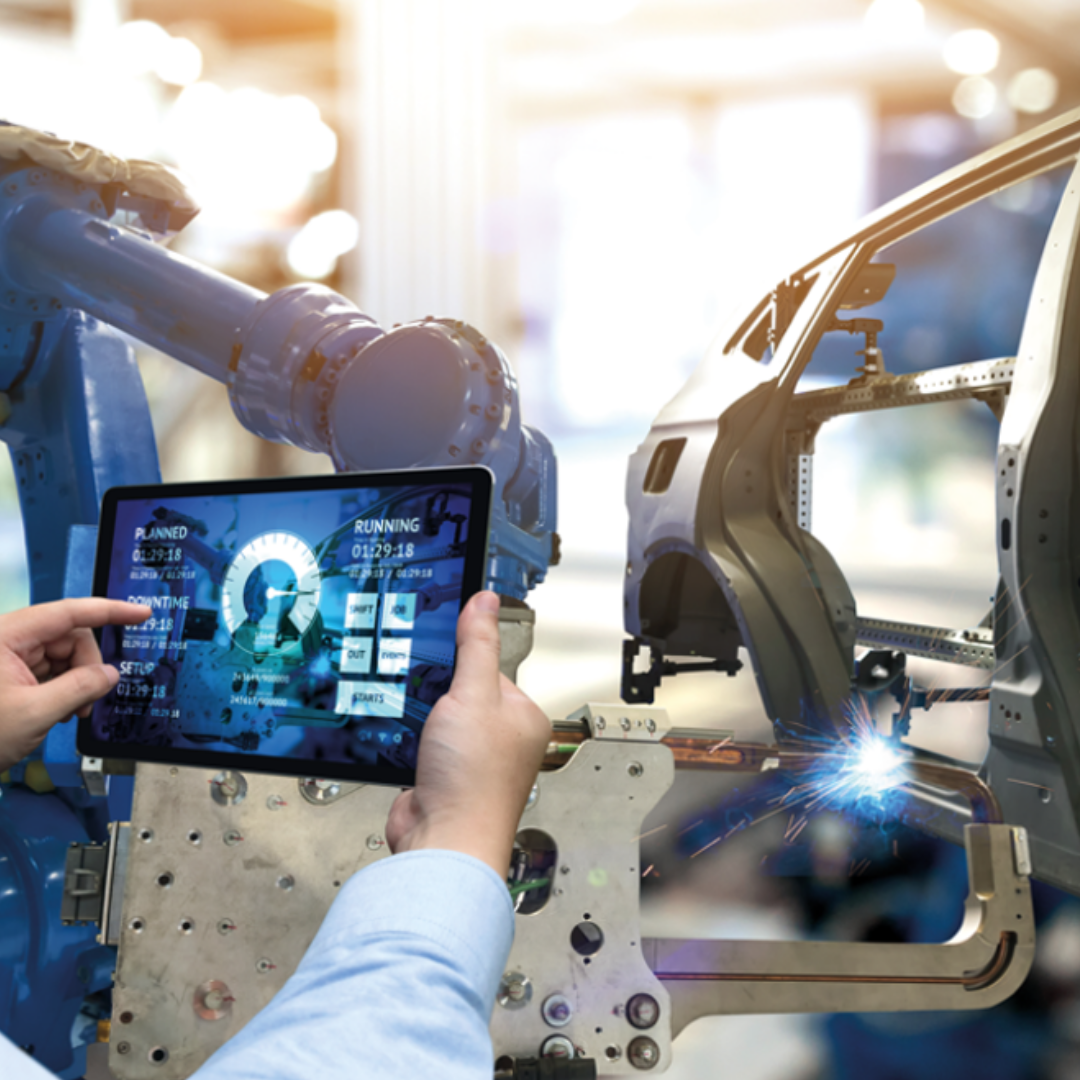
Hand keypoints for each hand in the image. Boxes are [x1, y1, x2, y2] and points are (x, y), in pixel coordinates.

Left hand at [0, 598, 151, 771]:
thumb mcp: (35, 713)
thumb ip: (80, 688)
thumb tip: (110, 674)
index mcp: (6, 636)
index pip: (69, 613)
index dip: (110, 611)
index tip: (139, 614)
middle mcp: (8, 640)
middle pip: (70, 638)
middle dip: (86, 667)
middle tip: (87, 700)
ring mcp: (9, 657)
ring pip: (64, 656)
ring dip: (75, 683)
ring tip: (68, 711)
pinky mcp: (11, 674)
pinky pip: (52, 671)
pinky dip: (63, 689)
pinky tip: (58, 710)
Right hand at [386, 591, 550, 876]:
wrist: (442, 841)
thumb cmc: (473, 780)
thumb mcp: (473, 694)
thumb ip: (476, 645)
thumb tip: (485, 600)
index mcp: (523, 716)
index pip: (491, 669)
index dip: (462, 661)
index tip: (440, 650)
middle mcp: (501, 740)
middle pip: (460, 692)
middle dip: (436, 693)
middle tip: (425, 694)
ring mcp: (469, 760)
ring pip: (436, 719)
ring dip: (420, 718)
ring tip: (416, 724)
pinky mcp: (440, 776)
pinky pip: (419, 744)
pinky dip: (407, 741)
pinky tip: (404, 743)